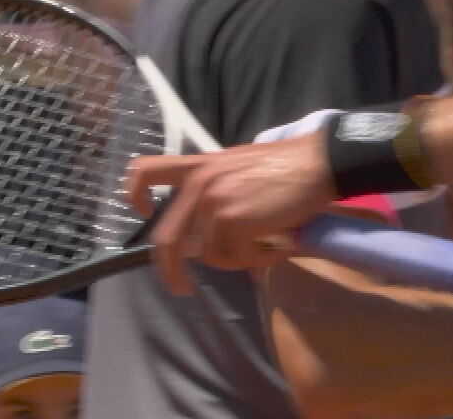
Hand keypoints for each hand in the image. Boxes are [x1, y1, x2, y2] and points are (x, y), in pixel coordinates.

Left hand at [127, 132, 334, 294]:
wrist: (318, 163)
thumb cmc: (286, 166)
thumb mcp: (239, 168)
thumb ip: (215, 193)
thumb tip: (202, 241)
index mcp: (199, 166)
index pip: (146, 170)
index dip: (135, 194)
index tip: (145, 212)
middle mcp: (200, 184)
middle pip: (167, 238)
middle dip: (170, 271)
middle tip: (182, 289)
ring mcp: (215, 203)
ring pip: (208, 254)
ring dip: (237, 258)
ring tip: (268, 243)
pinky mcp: (233, 221)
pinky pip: (236, 257)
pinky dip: (258, 258)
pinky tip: (280, 243)